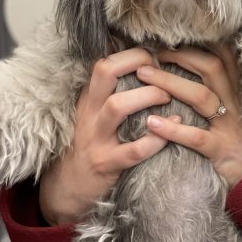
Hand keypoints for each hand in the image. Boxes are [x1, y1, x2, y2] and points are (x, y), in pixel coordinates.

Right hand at [39, 48, 170, 225]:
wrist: (69, 187)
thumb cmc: (93, 142)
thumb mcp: (94, 112)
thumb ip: (112, 90)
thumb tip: (140, 61)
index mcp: (89, 97)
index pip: (104, 61)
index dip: (132, 54)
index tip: (155, 59)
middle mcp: (90, 112)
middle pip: (105, 72)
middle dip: (137, 64)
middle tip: (162, 71)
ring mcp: (96, 138)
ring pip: (117, 106)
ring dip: (148, 96)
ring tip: (168, 97)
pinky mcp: (106, 164)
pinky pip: (133, 150)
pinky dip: (157, 139)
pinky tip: (173, 129)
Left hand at [140, 43, 241, 188]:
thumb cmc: (235, 140)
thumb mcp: (232, 109)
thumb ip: (217, 87)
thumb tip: (191, 64)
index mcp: (235, 91)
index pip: (223, 56)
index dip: (199, 44)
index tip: (173, 38)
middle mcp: (234, 102)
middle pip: (211, 68)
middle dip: (181, 56)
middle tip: (152, 55)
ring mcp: (229, 126)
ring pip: (201, 97)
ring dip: (171, 83)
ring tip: (144, 76)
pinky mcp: (221, 149)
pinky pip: (196, 137)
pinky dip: (173, 129)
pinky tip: (152, 123)